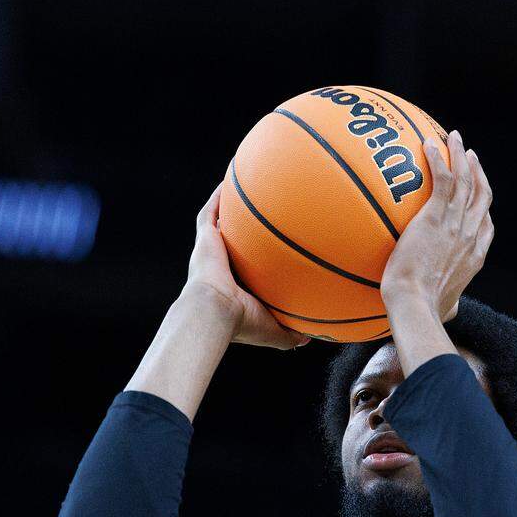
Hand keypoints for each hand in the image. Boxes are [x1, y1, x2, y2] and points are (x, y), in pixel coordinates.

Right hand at [182, 182, 309, 349]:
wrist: (215, 312)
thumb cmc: (242, 323)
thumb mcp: (272, 330)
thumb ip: (290, 332)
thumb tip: (311, 338)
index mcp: (233, 284)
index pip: (246, 266)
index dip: (255, 256)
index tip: (269, 247)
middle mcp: (221, 265)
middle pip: (233, 240)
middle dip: (242, 229)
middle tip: (258, 216)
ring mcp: (211, 250)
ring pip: (220, 223)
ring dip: (229, 206)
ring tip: (242, 188)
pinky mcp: (205, 238)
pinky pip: (211, 211)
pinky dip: (219, 196)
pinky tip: (231, 179)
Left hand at [380, 130, 493, 321]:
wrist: (416, 305)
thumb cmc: (425, 312)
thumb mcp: (445, 308)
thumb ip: (449, 305)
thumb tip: (449, 311)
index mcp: (475, 255)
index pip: (486, 222)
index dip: (483, 202)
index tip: (478, 189)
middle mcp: (471, 235)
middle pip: (481, 194)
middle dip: (477, 171)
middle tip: (469, 155)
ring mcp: (456, 224)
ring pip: (465, 181)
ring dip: (461, 156)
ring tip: (455, 138)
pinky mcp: (436, 217)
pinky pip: (441, 180)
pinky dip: (438, 159)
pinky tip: (429, 144)